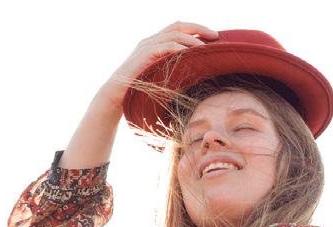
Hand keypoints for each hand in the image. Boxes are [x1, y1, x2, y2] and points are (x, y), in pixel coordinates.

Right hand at [101, 21, 218, 105]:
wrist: (117, 96)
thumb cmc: (138, 92)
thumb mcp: (159, 78)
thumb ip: (172, 72)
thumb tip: (193, 78)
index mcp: (155, 44)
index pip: (178, 29)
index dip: (196, 30)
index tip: (212, 37)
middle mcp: (150, 40)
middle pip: (178, 25)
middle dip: (199, 28)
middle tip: (215, 36)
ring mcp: (146, 46)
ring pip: (174, 34)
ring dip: (192, 39)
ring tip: (206, 47)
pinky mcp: (144, 55)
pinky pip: (166, 46)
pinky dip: (180, 48)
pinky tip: (191, 54)